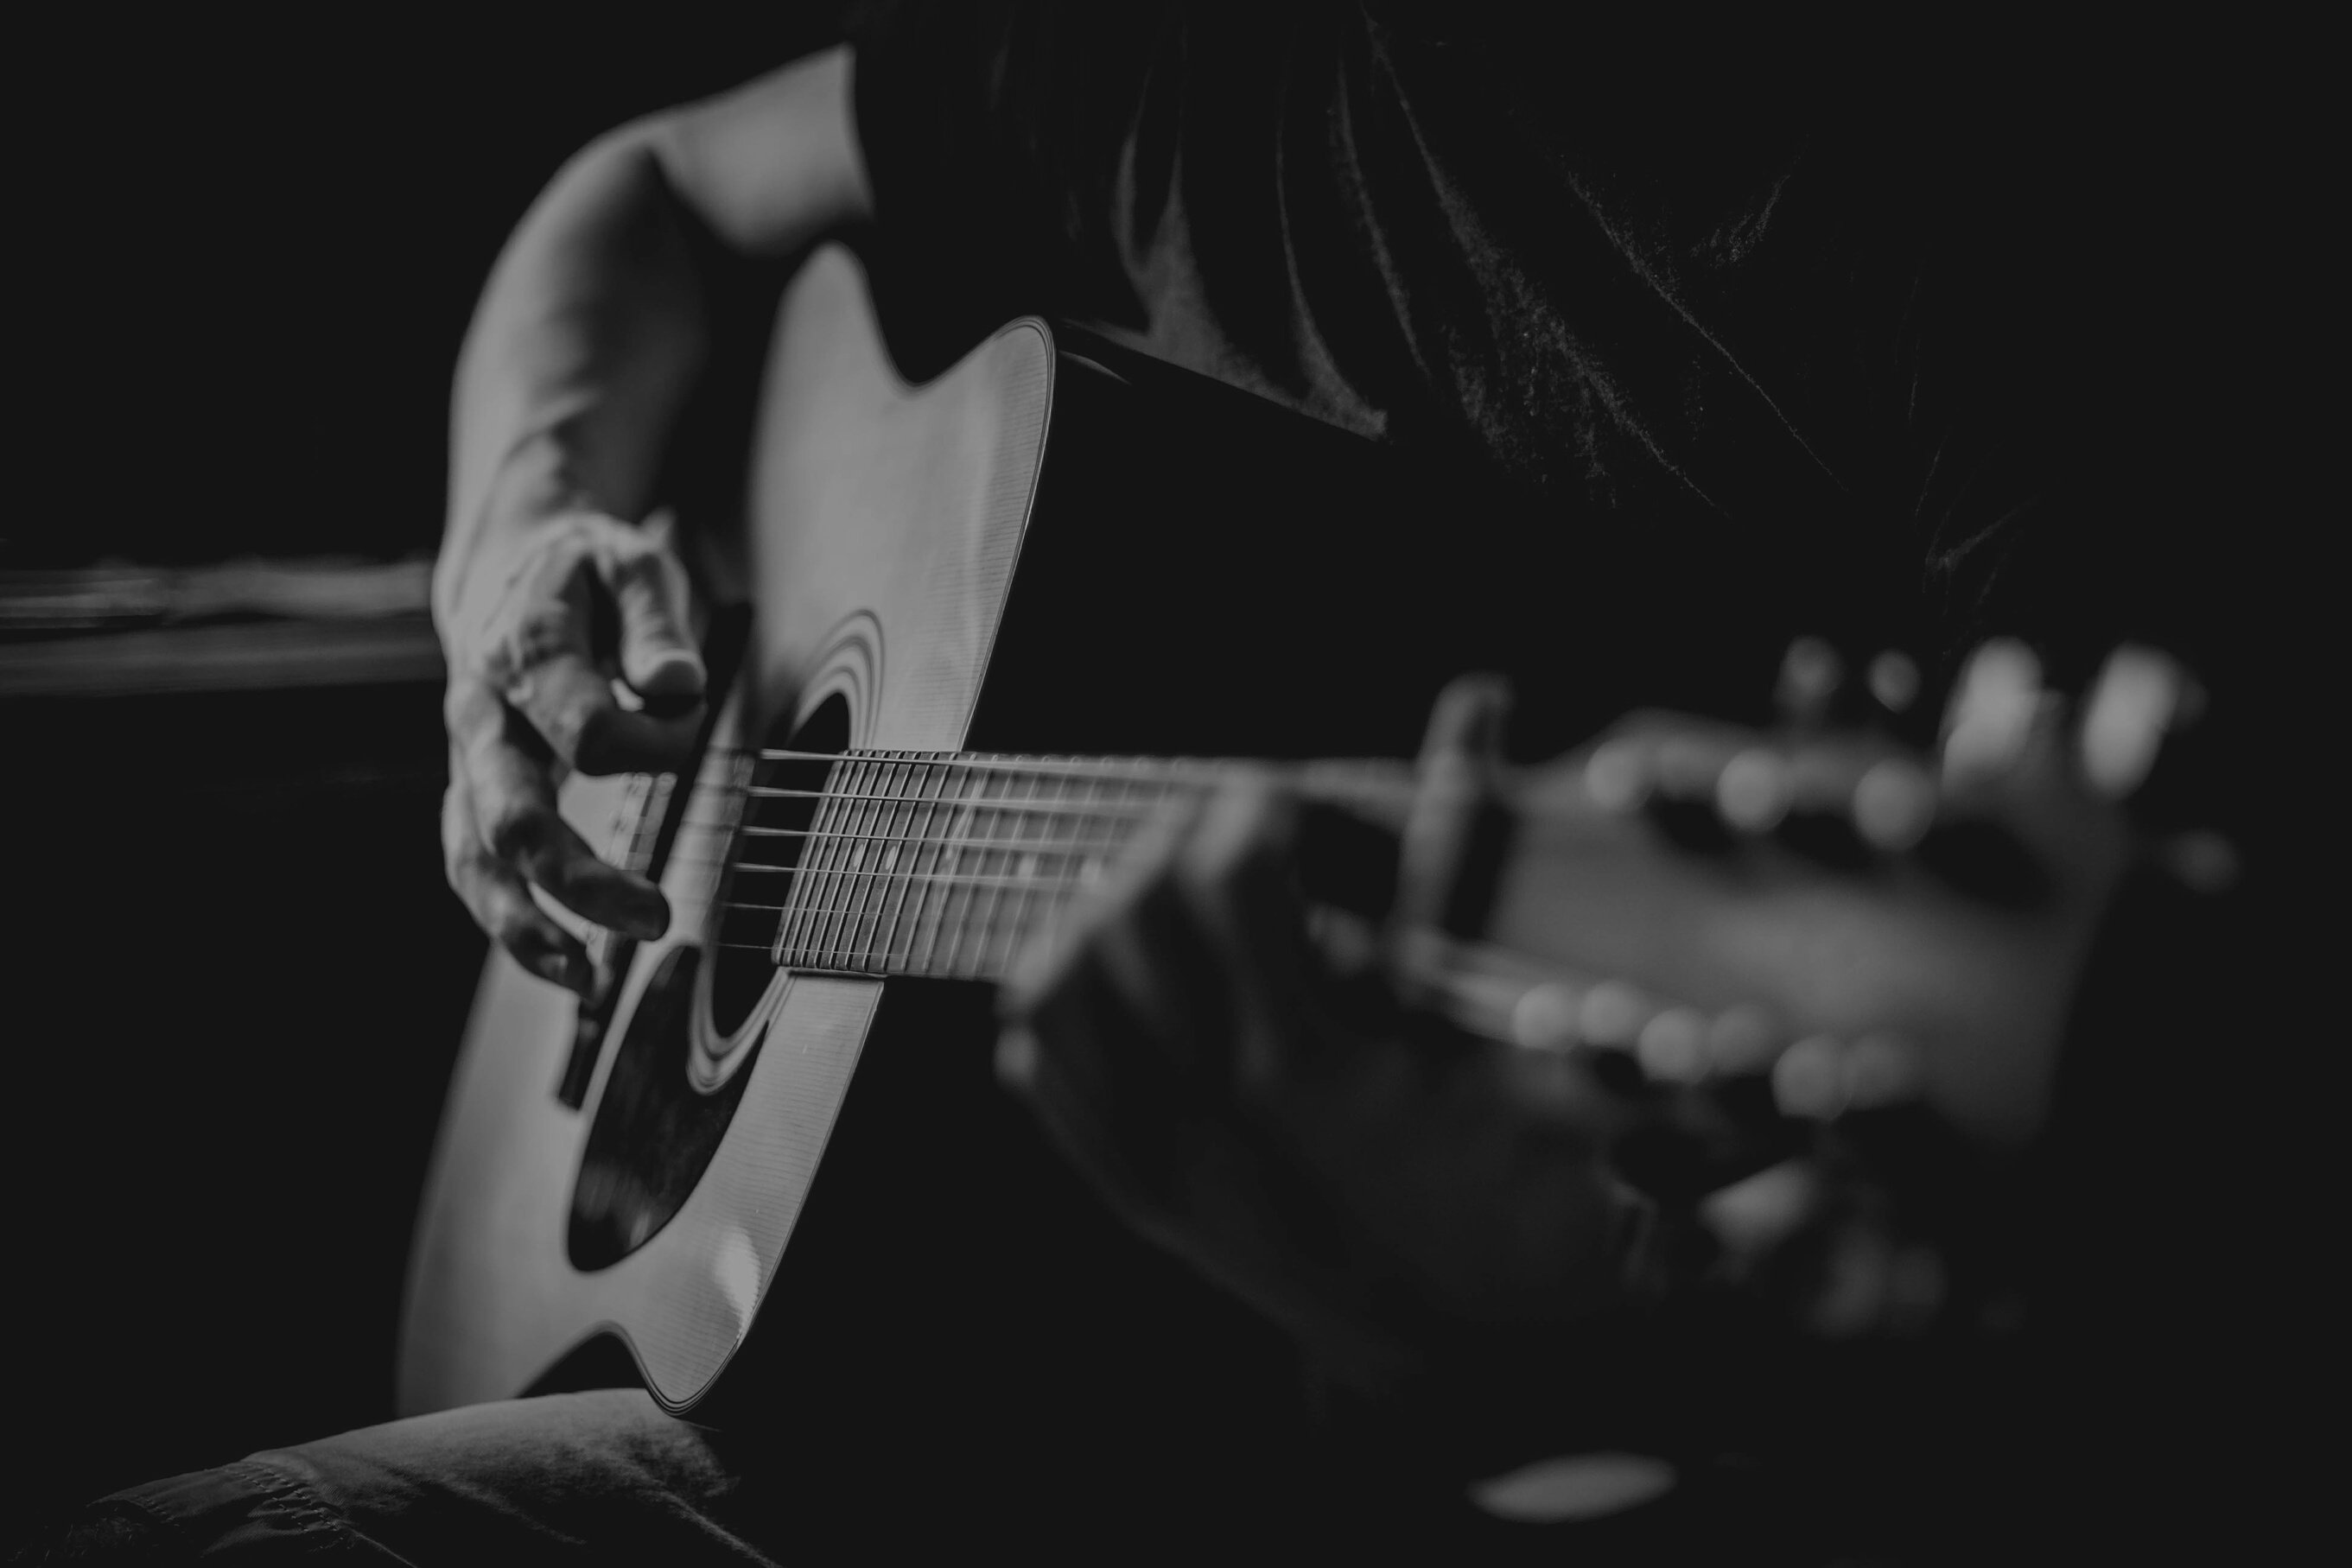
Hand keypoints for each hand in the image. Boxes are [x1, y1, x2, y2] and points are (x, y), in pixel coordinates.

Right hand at [439, 510, 706, 991]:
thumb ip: (654, 623)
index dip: (658, 740)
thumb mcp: (631, 564)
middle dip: (580, 878)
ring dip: (525, 926)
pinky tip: (562, 963)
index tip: (690, 710)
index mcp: (523, 651)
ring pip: (475, 858)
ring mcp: (468, 759)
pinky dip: (510, 922)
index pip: (588, 731)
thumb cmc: (583, 572)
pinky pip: (473, 867)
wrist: (508, 568)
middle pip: (514, 815)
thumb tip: (674, 685)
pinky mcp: (472, 791)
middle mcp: (481, 714)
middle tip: (654, 916)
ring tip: (584, 979)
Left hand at [995, 681, 1646, 1379]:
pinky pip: (1043, 1082)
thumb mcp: (1536, 1043)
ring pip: (1055, 993)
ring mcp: (1167, 1166)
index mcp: (1316, 1063)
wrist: (1489, 1377)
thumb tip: (1479, 698)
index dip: (1250, 807)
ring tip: (1159, 888)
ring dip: (1097, 913)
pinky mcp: (1145, 1205)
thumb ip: (1495, 877)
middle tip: (1220, 825)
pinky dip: (1055, 1011)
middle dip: (1169, 842)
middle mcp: (1217, 1116)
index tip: (1281, 797)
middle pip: (1126, 915)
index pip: (1226, 876)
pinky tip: (1108, 979)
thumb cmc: (1537, 1209)